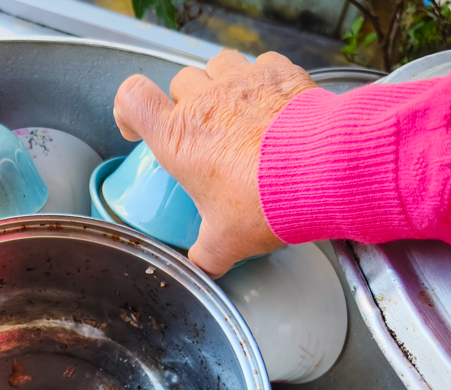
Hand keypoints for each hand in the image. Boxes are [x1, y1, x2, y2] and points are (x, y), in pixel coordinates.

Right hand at [113, 51, 314, 275]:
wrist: (321, 173)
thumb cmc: (265, 201)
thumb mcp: (226, 242)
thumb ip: (207, 255)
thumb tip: (203, 265)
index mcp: (177, 138)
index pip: (132, 99)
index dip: (129, 108)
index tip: (140, 126)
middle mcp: (204, 102)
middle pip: (182, 83)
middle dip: (189, 103)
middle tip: (206, 132)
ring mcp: (243, 81)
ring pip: (219, 65)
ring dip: (224, 83)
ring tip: (240, 111)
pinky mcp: (279, 73)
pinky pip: (263, 63)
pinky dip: (265, 77)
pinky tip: (273, 102)